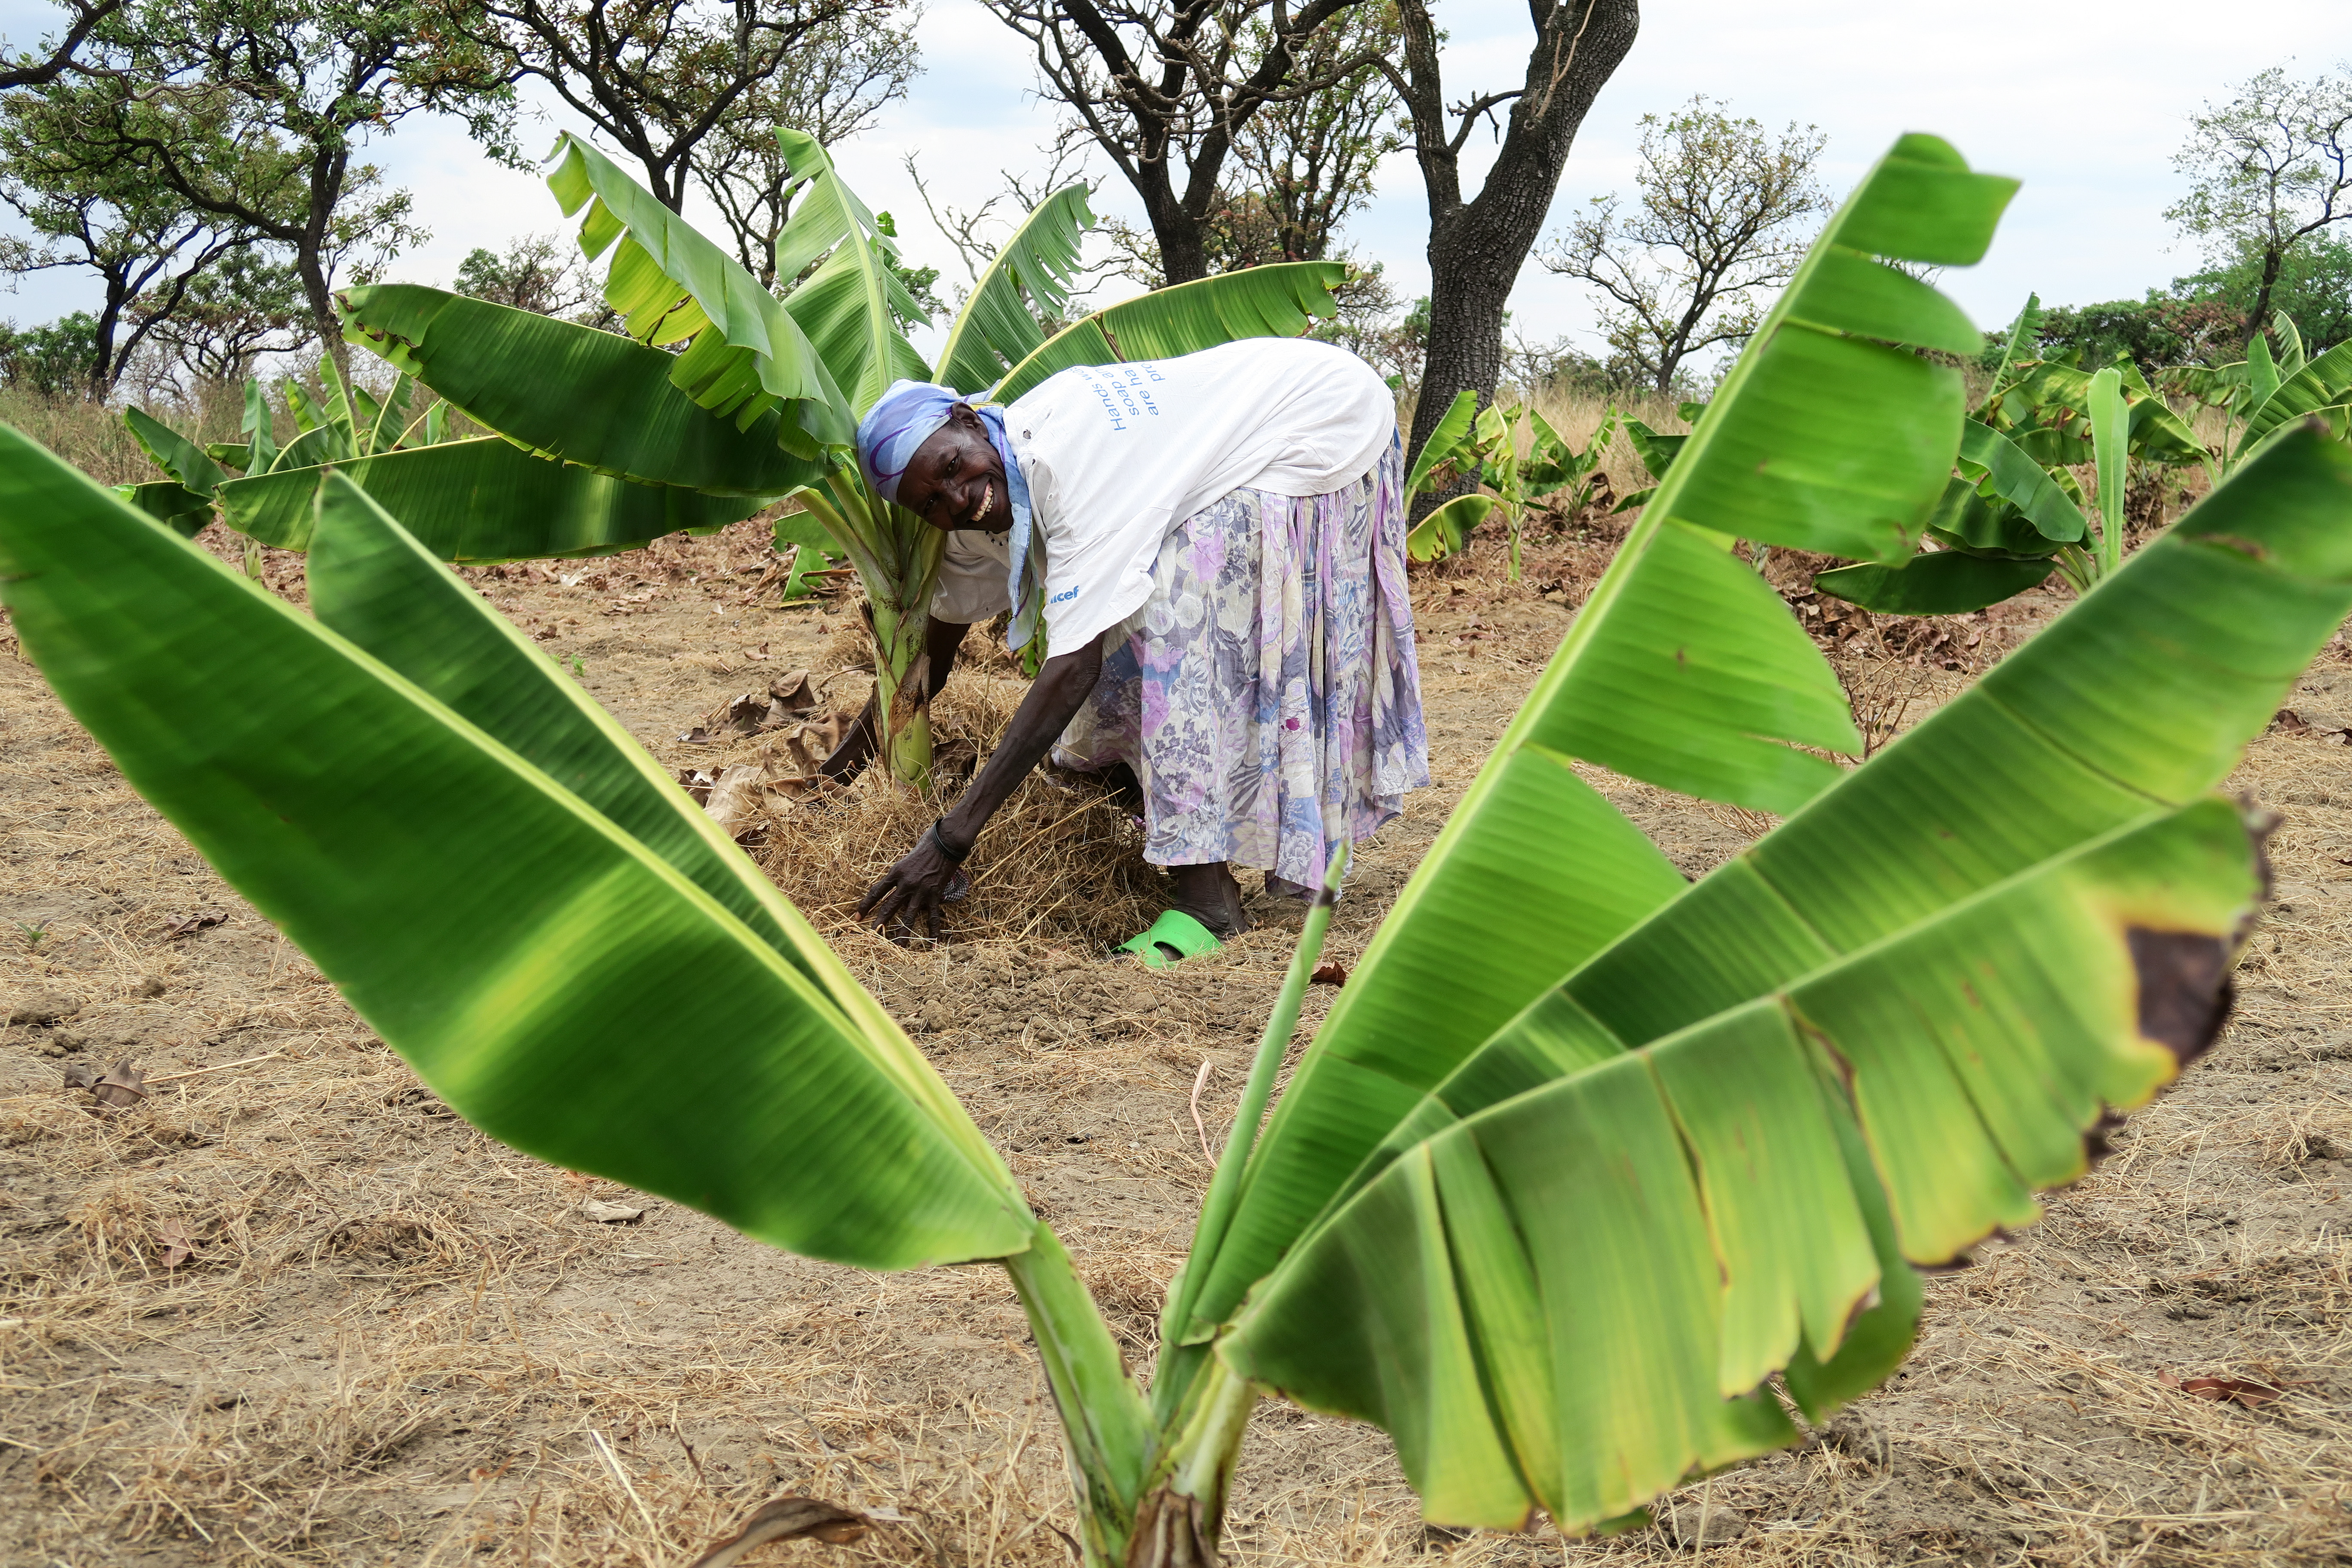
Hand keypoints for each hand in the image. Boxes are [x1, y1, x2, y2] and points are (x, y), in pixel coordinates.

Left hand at [859, 826, 963, 941]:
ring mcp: (921, 891)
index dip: (865, 906)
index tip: (857, 917)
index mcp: (895, 872)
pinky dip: (933, 932)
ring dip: (902, 933)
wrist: (946, 843)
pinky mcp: (935, 895)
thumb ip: (900, 873)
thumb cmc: (926, 845)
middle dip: (879, 924)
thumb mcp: (906, 858)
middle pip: (889, 907)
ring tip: (897, 947)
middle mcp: (906, 883)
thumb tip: (895, 885)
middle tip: (871, 937)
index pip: (876, 893)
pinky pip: (933, 917)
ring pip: (909, 917)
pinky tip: (933, 945)